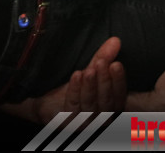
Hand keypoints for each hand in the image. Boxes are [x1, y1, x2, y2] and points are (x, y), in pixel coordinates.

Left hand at [4, 37, 126, 122]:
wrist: (45, 100)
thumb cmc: (74, 87)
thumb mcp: (90, 70)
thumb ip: (103, 58)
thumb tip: (115, 40)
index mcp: (109, 107)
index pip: (119, 97)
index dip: (119, 81)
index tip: (116, 64)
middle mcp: (100, 118)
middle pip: (107, 102)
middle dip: (105, 81)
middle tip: (102, 64)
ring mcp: (84, 123)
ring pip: (90, 105)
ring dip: (90, 86)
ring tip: (89, 70)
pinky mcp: (67, 122)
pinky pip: (73, 106)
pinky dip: (75, 91)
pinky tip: (76, 76)